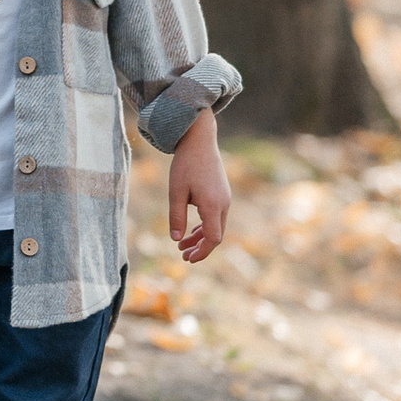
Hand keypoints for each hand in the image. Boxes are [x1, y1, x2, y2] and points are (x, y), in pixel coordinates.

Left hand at [168, 110, 229, 265]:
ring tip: (182, 246)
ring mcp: (224, 199)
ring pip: (215, 226)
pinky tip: (191, 231)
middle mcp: (223, 204)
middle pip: (216, 235)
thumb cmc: (186, 164)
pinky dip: (204, 226)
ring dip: (200, 237)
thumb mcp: (176, 191)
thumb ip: (176, 216)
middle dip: (200, 248)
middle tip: (183, 257)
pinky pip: (215, 217)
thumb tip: (176, 239)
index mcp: (213, 205)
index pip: (213, 238)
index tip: (187, 259)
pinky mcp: (221, 194)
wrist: (199, 141)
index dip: (201, 251)